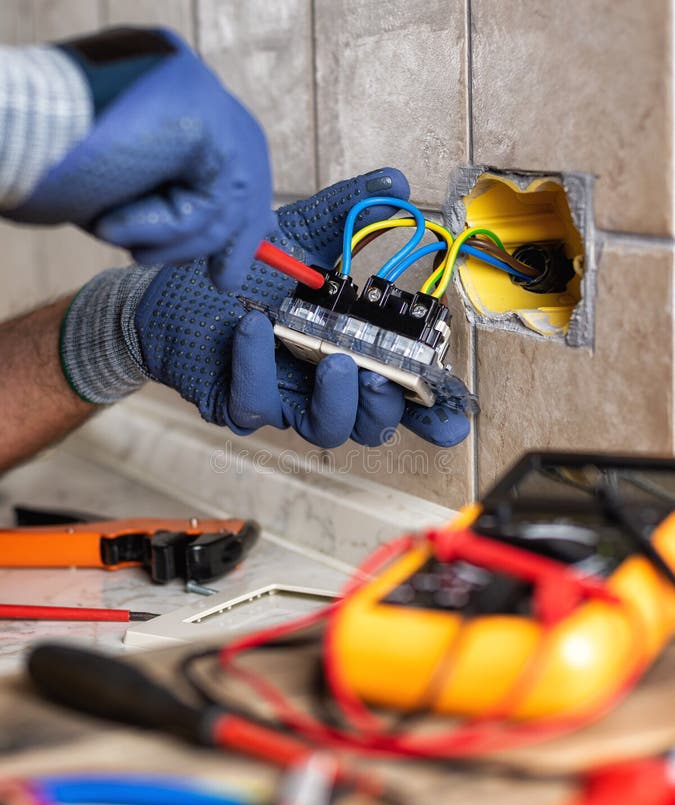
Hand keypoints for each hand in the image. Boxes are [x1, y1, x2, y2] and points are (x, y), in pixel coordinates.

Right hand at [3, 27, 271, 291]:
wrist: (11, 148)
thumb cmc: (50, 174)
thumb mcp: (128, 200)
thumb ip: (179, 212)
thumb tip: (230, 258)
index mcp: (170, 97)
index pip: (230, 154)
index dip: (240, 210)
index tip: (233, 260)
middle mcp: (191, 85)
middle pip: (246, 170)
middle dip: (238, 234)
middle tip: (223, 279)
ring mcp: (199, 90)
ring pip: (228, 193)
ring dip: (176, 238)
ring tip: (123, 236)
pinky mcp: (200, 111)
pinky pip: (209, 196)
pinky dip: (165, 227)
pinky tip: (116, 222)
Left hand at [134, 168, 469, 447]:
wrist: (168, 284)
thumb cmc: (243, 267)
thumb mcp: (299, 235)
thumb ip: (348, 213)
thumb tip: (398, 182)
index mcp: (348, 350)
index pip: (398, 392)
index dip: (429, 412)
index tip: (452, 417)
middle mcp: (320, 383)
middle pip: (370, 423)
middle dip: (384, 406)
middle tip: (381, 373)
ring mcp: (281, 399)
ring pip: (324, 428)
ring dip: (337, 400)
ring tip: (334, 359)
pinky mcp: (236, 404)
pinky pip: (255, 405)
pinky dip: (257, 367)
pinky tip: (253, 328)